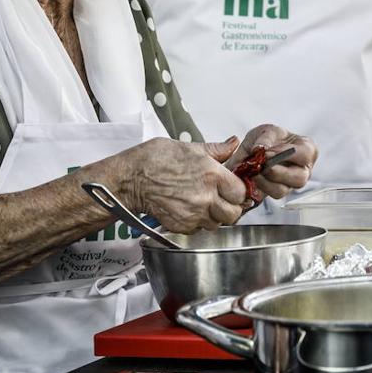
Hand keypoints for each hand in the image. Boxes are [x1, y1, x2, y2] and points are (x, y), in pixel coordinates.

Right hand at [106, 136, 247, 231]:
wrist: (130, 179)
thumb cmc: (155, 160)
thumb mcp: (189, 148)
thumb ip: (216, 150)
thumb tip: (233, 143)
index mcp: (212, 175)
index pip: (241, 192)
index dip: (238, 191)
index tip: (233, 188)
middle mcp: (206, 197)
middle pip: (234, 214)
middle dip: (231, 208)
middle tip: (222, 200)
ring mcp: (194, 214)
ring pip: (217, 224)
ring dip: (214, 216)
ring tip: (203, 203)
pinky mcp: (182, 226)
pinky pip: (199, 229)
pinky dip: (198, 222)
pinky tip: (189, 209)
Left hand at [226, 123, 318, 201]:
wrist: (255, 149)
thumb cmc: (269, 138)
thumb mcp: (267, 131)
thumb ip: (265, 138)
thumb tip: (259, 148)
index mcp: (307, 151)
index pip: (305, 155)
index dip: (286, 154)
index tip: (267, 152)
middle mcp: (303, 170)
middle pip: (298, 179)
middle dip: (277, 172)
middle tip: (261, 165)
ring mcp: (290, 184)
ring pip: (282, 190)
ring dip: (265, 182)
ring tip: (253, 172)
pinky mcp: (276, 192)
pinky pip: (268, 195)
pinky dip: (258, 187)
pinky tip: (251, 178)